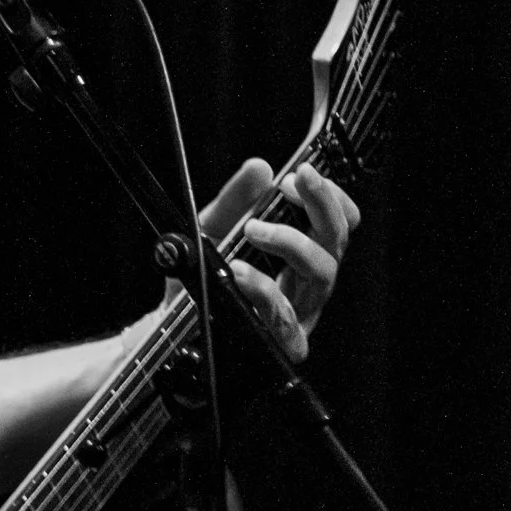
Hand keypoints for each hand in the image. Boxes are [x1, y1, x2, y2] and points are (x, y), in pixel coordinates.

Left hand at [195, 157, 359, 361]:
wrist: (171, 322)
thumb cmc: (203, 277)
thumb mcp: (212, 229)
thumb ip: (235, 200)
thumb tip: (261, 168)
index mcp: (302, 256)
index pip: (338, 223)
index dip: (328, 196)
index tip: (301, 173)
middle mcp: (308, 283)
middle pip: (336, 242)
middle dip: (320, 206)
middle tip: (289, 185)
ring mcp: (300, 313)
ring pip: (321, 274)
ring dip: (290, 242)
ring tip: (253, 228)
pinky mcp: (282, 342)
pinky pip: (285, 317)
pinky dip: (264, 289)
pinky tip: (241, 272)